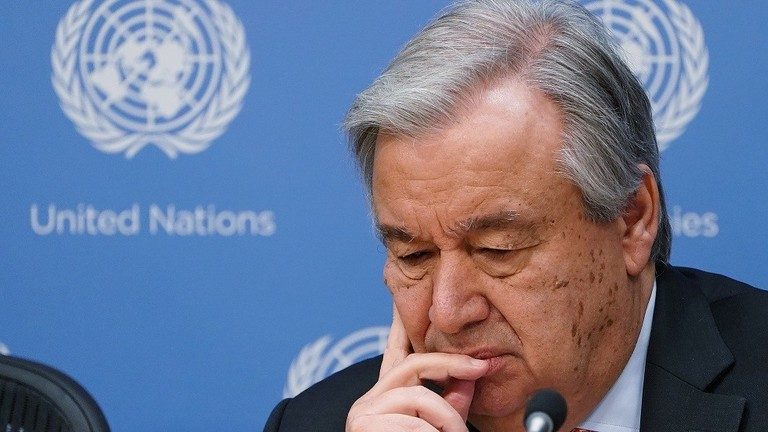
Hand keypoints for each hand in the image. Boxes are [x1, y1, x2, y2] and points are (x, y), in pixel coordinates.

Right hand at [346, 305, 488, 430]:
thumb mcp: (442, 425)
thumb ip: (453, 400)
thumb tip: (472, 374)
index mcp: (386, 397)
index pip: (395, 351)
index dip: (401, 322)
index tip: (406, 297)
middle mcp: (369, 399)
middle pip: (413, 362)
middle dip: (451, 364)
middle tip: (482, 367)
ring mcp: (363, 411)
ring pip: (420, 396)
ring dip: (448, 417)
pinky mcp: (363, 425)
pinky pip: (414, 422)